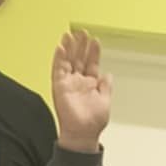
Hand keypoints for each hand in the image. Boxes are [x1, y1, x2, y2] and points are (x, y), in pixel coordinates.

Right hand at [51, 30, 112, 151]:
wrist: (83, 134)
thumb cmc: (92, 122)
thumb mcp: (105, 101)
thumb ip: (106, 87)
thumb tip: (108, 75)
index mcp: (89, 83)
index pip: (90, 63)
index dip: (93, 52)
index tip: (95, 40)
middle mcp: (78, 81)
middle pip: (78, 58)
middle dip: (80, 45)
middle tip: (82, 32)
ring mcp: (68, 82)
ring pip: (67, 60)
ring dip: (69, 47)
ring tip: (71, 34)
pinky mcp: (59, 86)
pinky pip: (58, 69)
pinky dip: (59, 57)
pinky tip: (61, 47)